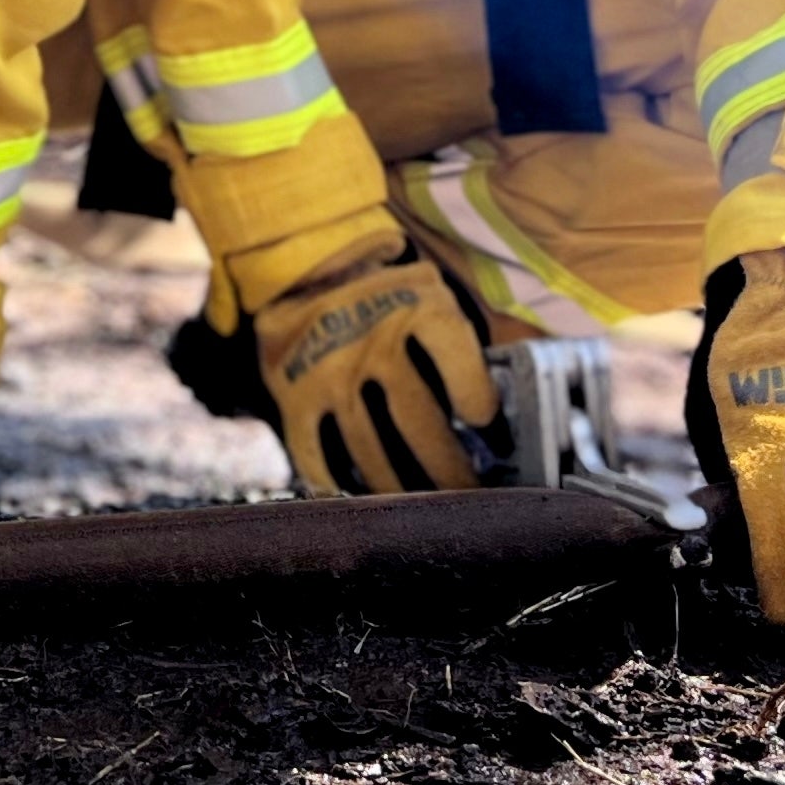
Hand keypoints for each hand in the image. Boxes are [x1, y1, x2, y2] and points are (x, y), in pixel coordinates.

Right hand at [256, 243, 502, 494]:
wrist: (299, 268)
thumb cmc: (380, 290)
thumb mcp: (426, 290)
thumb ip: (456, 336)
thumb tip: (492, 401)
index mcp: (412, 308)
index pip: (457, 360)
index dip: (475, 396)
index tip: (483, 422)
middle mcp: (370, 345)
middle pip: (419, 422)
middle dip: (450, 469)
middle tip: (470, 499)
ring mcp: (328, 374)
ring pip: (371, 451)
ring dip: (401, 491)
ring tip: (423, 517)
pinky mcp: (293, 396)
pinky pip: (314, 455)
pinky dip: (336, 488)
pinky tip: (359, 506)